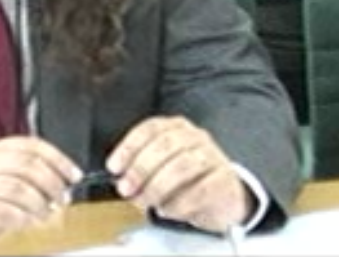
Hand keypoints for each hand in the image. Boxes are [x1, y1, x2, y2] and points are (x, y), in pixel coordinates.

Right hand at [0, 136, 80, 255]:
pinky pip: (3, 210)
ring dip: (40, 203)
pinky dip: (22, 217)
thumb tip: (56, 181)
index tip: (72, 174)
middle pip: (28, 165)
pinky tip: (27, 222)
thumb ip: (17, 175)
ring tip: (46, 213)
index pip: (30, 145)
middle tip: (61, 197)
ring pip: (18, 187)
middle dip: (52, 183)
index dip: (57, 158)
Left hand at [106, 116, 253, 232]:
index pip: (149, 129)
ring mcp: (212, 156)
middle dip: (140, 169)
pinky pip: (199, 191)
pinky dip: (178, 204)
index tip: (114, 167)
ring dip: (158, 188)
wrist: (224, 198)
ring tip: (147, 202)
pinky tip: (167, 210)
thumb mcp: (161, 169)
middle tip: (127, 188)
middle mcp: (195, 137)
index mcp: (175, 128)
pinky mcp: (224, 180)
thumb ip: (141, 171)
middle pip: (164, 145)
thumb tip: (121, 181)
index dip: (129, 147)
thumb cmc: (188, 181)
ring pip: (182, 167)